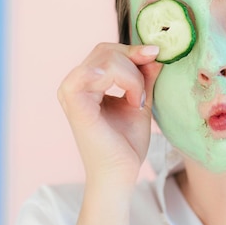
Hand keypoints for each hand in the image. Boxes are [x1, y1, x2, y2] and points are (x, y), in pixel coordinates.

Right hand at [57, 43, 161, 186]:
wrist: (120, 174)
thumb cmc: (126, 144)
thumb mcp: (139, 100)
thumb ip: (143, 76)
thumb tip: (152, 51)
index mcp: (83, 84)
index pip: (106, 52)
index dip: (132, 51)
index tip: (156, 57)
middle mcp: (72, 84)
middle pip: (105, 50)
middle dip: (134, 62)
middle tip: (146, 92)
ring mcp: (69, 90)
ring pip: (107, 58)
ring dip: (133, 76)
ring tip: (138, 102)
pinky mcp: (74, 99)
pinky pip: (102, 71)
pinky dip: (126, 80)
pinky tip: (133, 101)